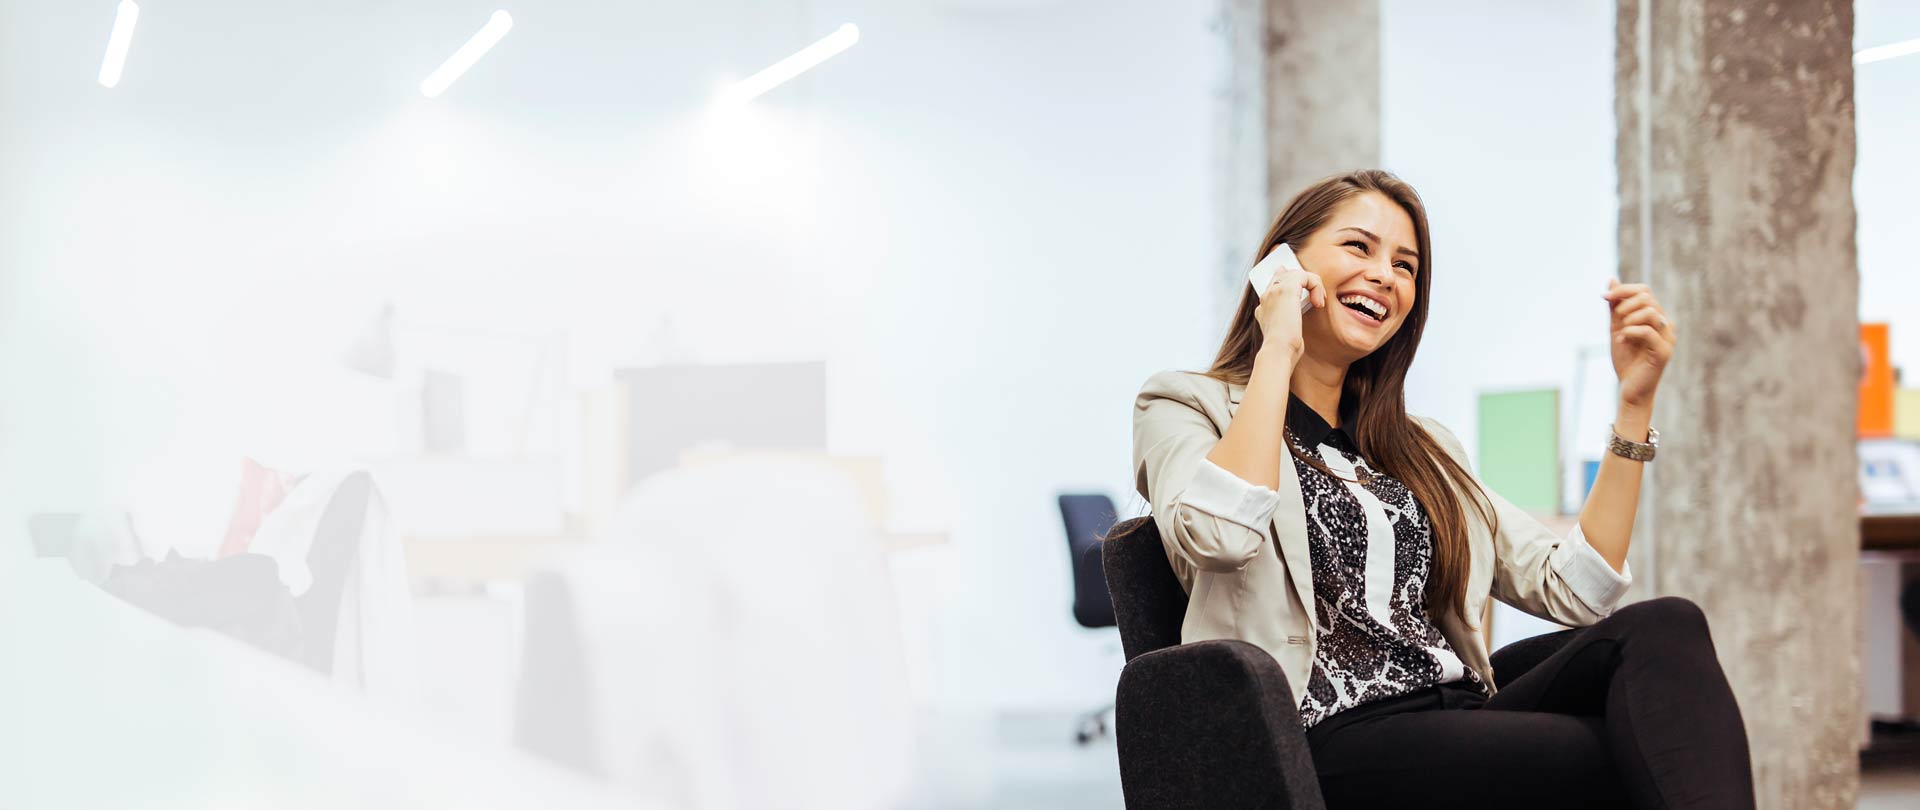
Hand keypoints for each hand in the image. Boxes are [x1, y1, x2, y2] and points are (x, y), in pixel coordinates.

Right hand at [1255, 263, 1325, 363]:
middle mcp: (1266, 296)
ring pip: (1296, 273)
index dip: (1292, 285)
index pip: (1275, 285)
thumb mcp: (1287, 334)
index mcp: (1263, 308)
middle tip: (1316, 300)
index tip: (1307, 294)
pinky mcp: (1286, 288)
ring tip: (1318, 302)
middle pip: (1285, 274)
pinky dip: (1316, 286)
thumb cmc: (1285, 349)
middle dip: (1304, 282)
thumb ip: (1292, 321)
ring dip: (1313, 285)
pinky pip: (1305, 276)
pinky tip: (1318, 302)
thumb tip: (1303, 312)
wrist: (1279, 351)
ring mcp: (1274, 290)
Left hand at [1604, 279, 1675, 407]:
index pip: (1645, 291)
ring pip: (1651, 312)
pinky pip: (1649, 332)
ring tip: (1620, 330)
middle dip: (1625, 303)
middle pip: (1648, 298)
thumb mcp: (1616, 328)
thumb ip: (1615, 307)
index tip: (1603, 297)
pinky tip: (1622, 340)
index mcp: (1656, 317)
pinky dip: (1631, 332)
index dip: (1623, 290)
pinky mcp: (1664, 352)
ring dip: (1629, 317)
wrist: (1629, 389)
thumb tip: (1611, 280)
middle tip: (1614, 317)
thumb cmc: (1626, 359)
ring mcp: (1668, 338)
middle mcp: (1666, 325)